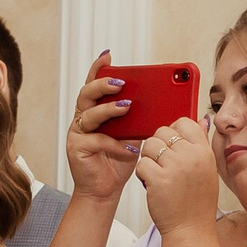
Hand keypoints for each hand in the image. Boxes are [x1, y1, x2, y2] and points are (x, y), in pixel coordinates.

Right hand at [64, 53, 142, 203]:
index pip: (94, 84)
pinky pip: (97, 141)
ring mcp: (78, 133)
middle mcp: (83, 118)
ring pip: (89, 115)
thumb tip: (169, 104)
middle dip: (103, 85)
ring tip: (127, 107)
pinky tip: (131, 148)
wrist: (106, 190)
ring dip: (109, 109)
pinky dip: (116, 144)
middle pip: (87, 94)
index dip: (98, 68)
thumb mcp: (135, 135)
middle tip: (120, 82)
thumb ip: (142, 118)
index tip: (108, 56)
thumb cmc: (119, 161)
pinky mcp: (78, 148)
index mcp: (96, 110)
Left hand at [136, 115, 222, 235]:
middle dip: (157, 146)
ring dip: (149, 159)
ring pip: (149, 145)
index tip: (171, 146)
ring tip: (158, 174)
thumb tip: (202, 120)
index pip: (184, 122)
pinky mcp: (158, 179)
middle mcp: (191, 156)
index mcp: (204, 152)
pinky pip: (142, 164)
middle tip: (163, 164)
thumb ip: (201, 144)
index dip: (173, 132)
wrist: (190, 230)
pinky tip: (152, 184)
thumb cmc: (197, 202)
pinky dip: (143, 174)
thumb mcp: (207, 170)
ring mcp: (174, 167)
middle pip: (163, 132)